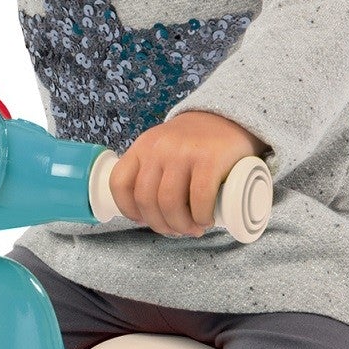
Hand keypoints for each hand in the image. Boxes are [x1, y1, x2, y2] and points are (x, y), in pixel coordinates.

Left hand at [108, 111, 260, 236]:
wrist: (228, 118)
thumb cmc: (193, 144)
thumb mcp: (162, 148)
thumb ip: (149, 172)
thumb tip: (141, 215)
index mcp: (142, 147)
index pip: (120, 183)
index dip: (127, 209)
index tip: (143, 221)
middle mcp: (159, 148)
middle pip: (146, 200)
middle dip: (160, 224)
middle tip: (177, 230)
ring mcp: (184, 152)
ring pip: (170, 203)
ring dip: (180, 225)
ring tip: (193, 229)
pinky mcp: (211, 159)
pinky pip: (199, 198)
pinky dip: (201, 217)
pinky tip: (206, 220)